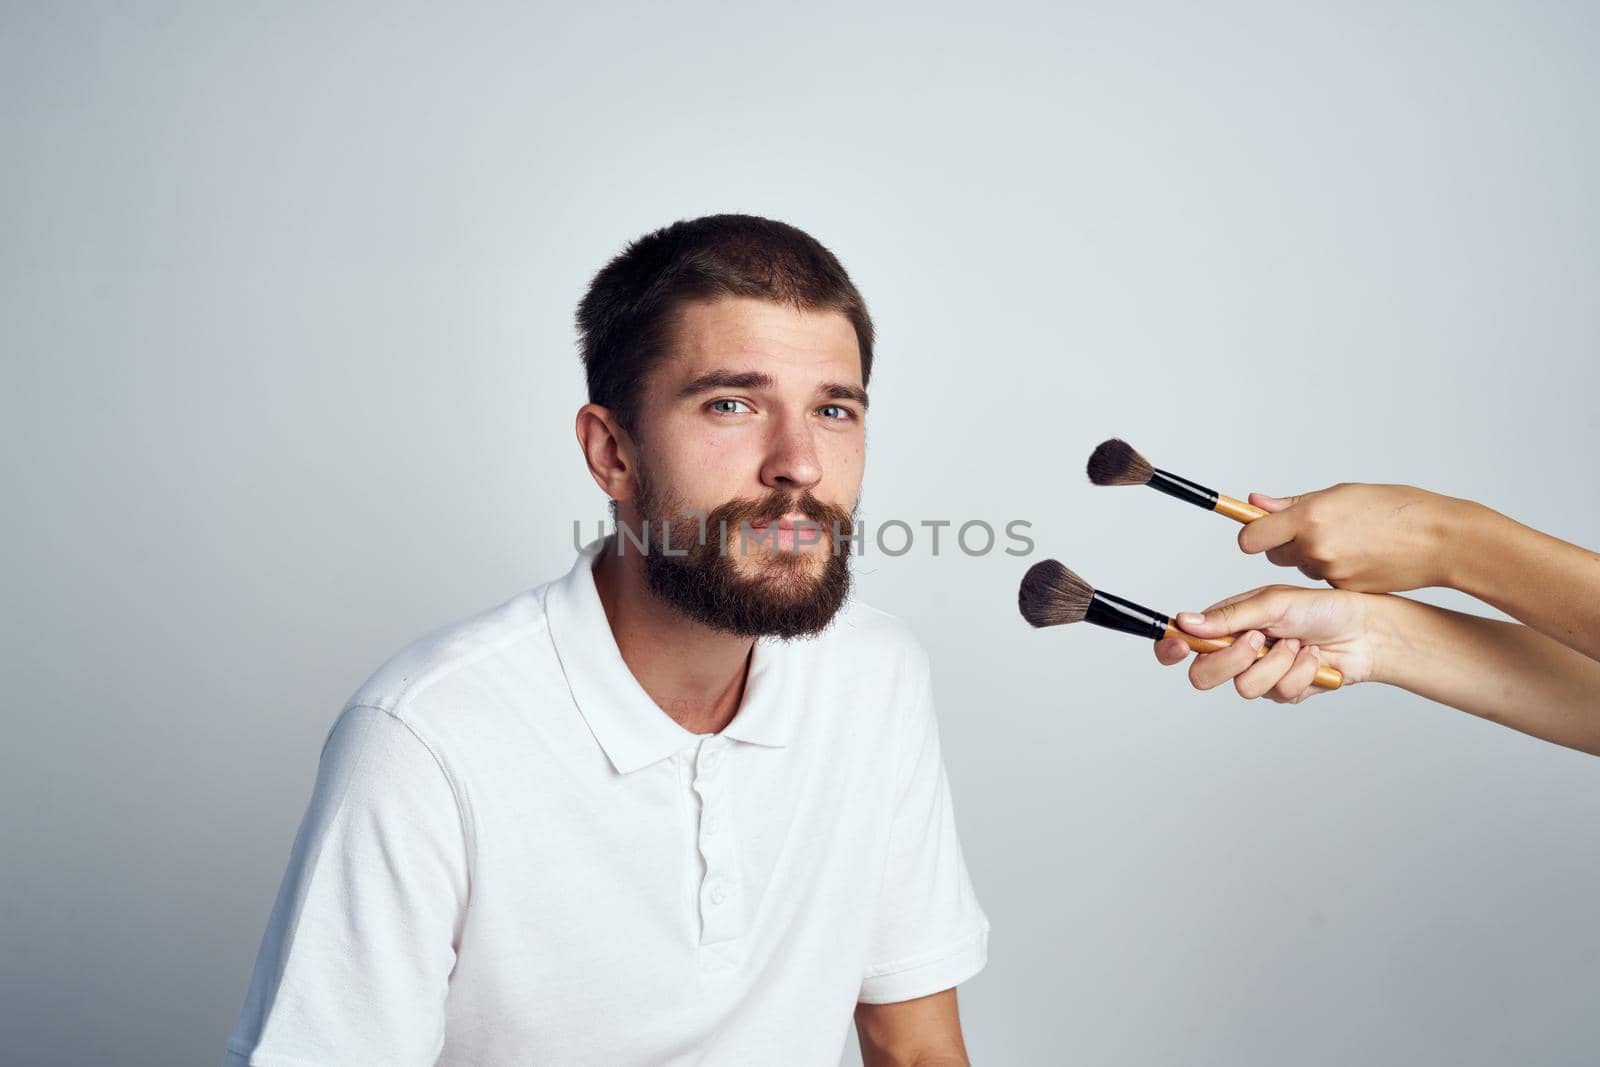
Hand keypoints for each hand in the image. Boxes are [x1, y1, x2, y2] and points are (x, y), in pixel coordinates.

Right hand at [1152, 584, 1384, 702]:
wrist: (1364, 632)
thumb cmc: (1321, 608)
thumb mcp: (1272, 603)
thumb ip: (1228, 616)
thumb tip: (1185, 622)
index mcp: (1227, 625)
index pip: (1184, 642)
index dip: (1172, 648)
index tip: (1181, 646)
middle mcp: (1237, 652)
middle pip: (1203, 675)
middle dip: (1233, 660)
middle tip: (1258, 640)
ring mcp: (1259, 675)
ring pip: (1244, 688)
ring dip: (1277, 662)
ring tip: (1298, 643)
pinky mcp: (1283, 692)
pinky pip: (1279, 693)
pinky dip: (1300, 672)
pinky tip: (1312, 657)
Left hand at [1237, 483, 1466, 592]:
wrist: (1440, 540)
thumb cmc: (1396, 509)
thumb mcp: (1341, 494)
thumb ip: (1293, 504)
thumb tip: (1255, 503)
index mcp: (1309, 517)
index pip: (1251, 538)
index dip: (1253, 535)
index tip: (1261, 530)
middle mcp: (1314, 547)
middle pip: (1273, 555)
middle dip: (1284, 545)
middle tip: (1312, 530)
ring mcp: (1329, 573)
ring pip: (1301, 567)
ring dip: (1312, 556)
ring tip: (1348, 540)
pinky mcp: (1343, 590)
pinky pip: (1323, 580)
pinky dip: (1333, 571)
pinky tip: (1359, 557)